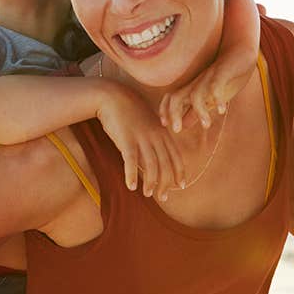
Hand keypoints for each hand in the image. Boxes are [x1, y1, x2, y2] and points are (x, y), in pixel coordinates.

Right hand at [96, 85, 183, 199]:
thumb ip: (154, 138)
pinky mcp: (126, 140)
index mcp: (162, 133)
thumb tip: (156, 156)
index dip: (179, 173)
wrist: (112, 97)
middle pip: (166, 165)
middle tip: (163, 197)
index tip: (180, 186)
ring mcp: (142, 139)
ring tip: (148, 194)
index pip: (176, 157)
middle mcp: (155, 137)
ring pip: (151, 166)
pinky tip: (131, 186)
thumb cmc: (128, 112)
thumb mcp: (147, 123)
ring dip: (151, 183)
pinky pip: (131, 162)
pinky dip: (132, 176)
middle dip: (166, 183)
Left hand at [158, 54, 253, 133]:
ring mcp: (208, 78)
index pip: (172, 99)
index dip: (165, 110)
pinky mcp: (222, 73)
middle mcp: (197, 84)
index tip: (164, 124)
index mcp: (193, 89)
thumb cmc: (225, 77)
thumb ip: (197, 110)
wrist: (241, 53)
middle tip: (176, 130)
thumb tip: (184, 124)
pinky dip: (217, 98)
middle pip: (177, 97)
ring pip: (196, 95)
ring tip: (207, 125)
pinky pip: (215, 86)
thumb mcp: (210, 97)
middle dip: (173, 114)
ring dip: (199, 111)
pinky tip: (222, 110)